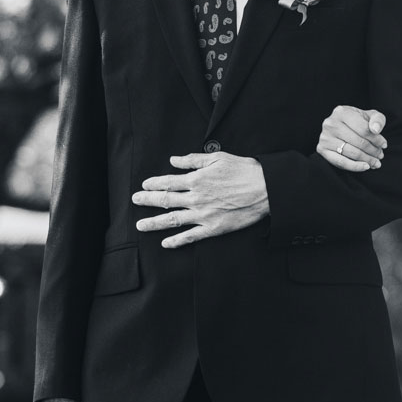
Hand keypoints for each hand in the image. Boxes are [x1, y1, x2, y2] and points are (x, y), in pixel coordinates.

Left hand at [133, 152, 268, 246]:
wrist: (266, 189)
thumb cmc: (245, 171)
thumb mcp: (218, 158)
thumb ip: (193, 159)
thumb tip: (174, 159)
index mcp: (197, 179)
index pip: (168, 181)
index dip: (154, 183)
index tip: (145, 184)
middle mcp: (196, 198)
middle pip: (165, 200)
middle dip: (147, 200)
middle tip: (135, 200)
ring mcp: (203, 215)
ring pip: (172, 220)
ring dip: (154, 223)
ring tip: (140, 225)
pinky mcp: (213, 228)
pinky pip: (190, 236)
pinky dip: (176, 241)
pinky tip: (165, 243)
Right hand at [317, 106, 386, 172]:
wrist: (342, 127)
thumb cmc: (358, 121)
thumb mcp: (370, 116)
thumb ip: (377, 120)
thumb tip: (375, 130)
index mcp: (341, 112)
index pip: (364, 129)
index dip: (377, 139)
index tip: (384, 145)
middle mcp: (330, 123)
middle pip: (358, 142)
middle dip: (373, 151)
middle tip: (381, 155)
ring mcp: (325, 137)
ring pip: (351, 153)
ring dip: (367, 159)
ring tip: (376, 162)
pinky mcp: (321, 149)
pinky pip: (340, 162)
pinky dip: (355, 166)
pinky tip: (366, 167)